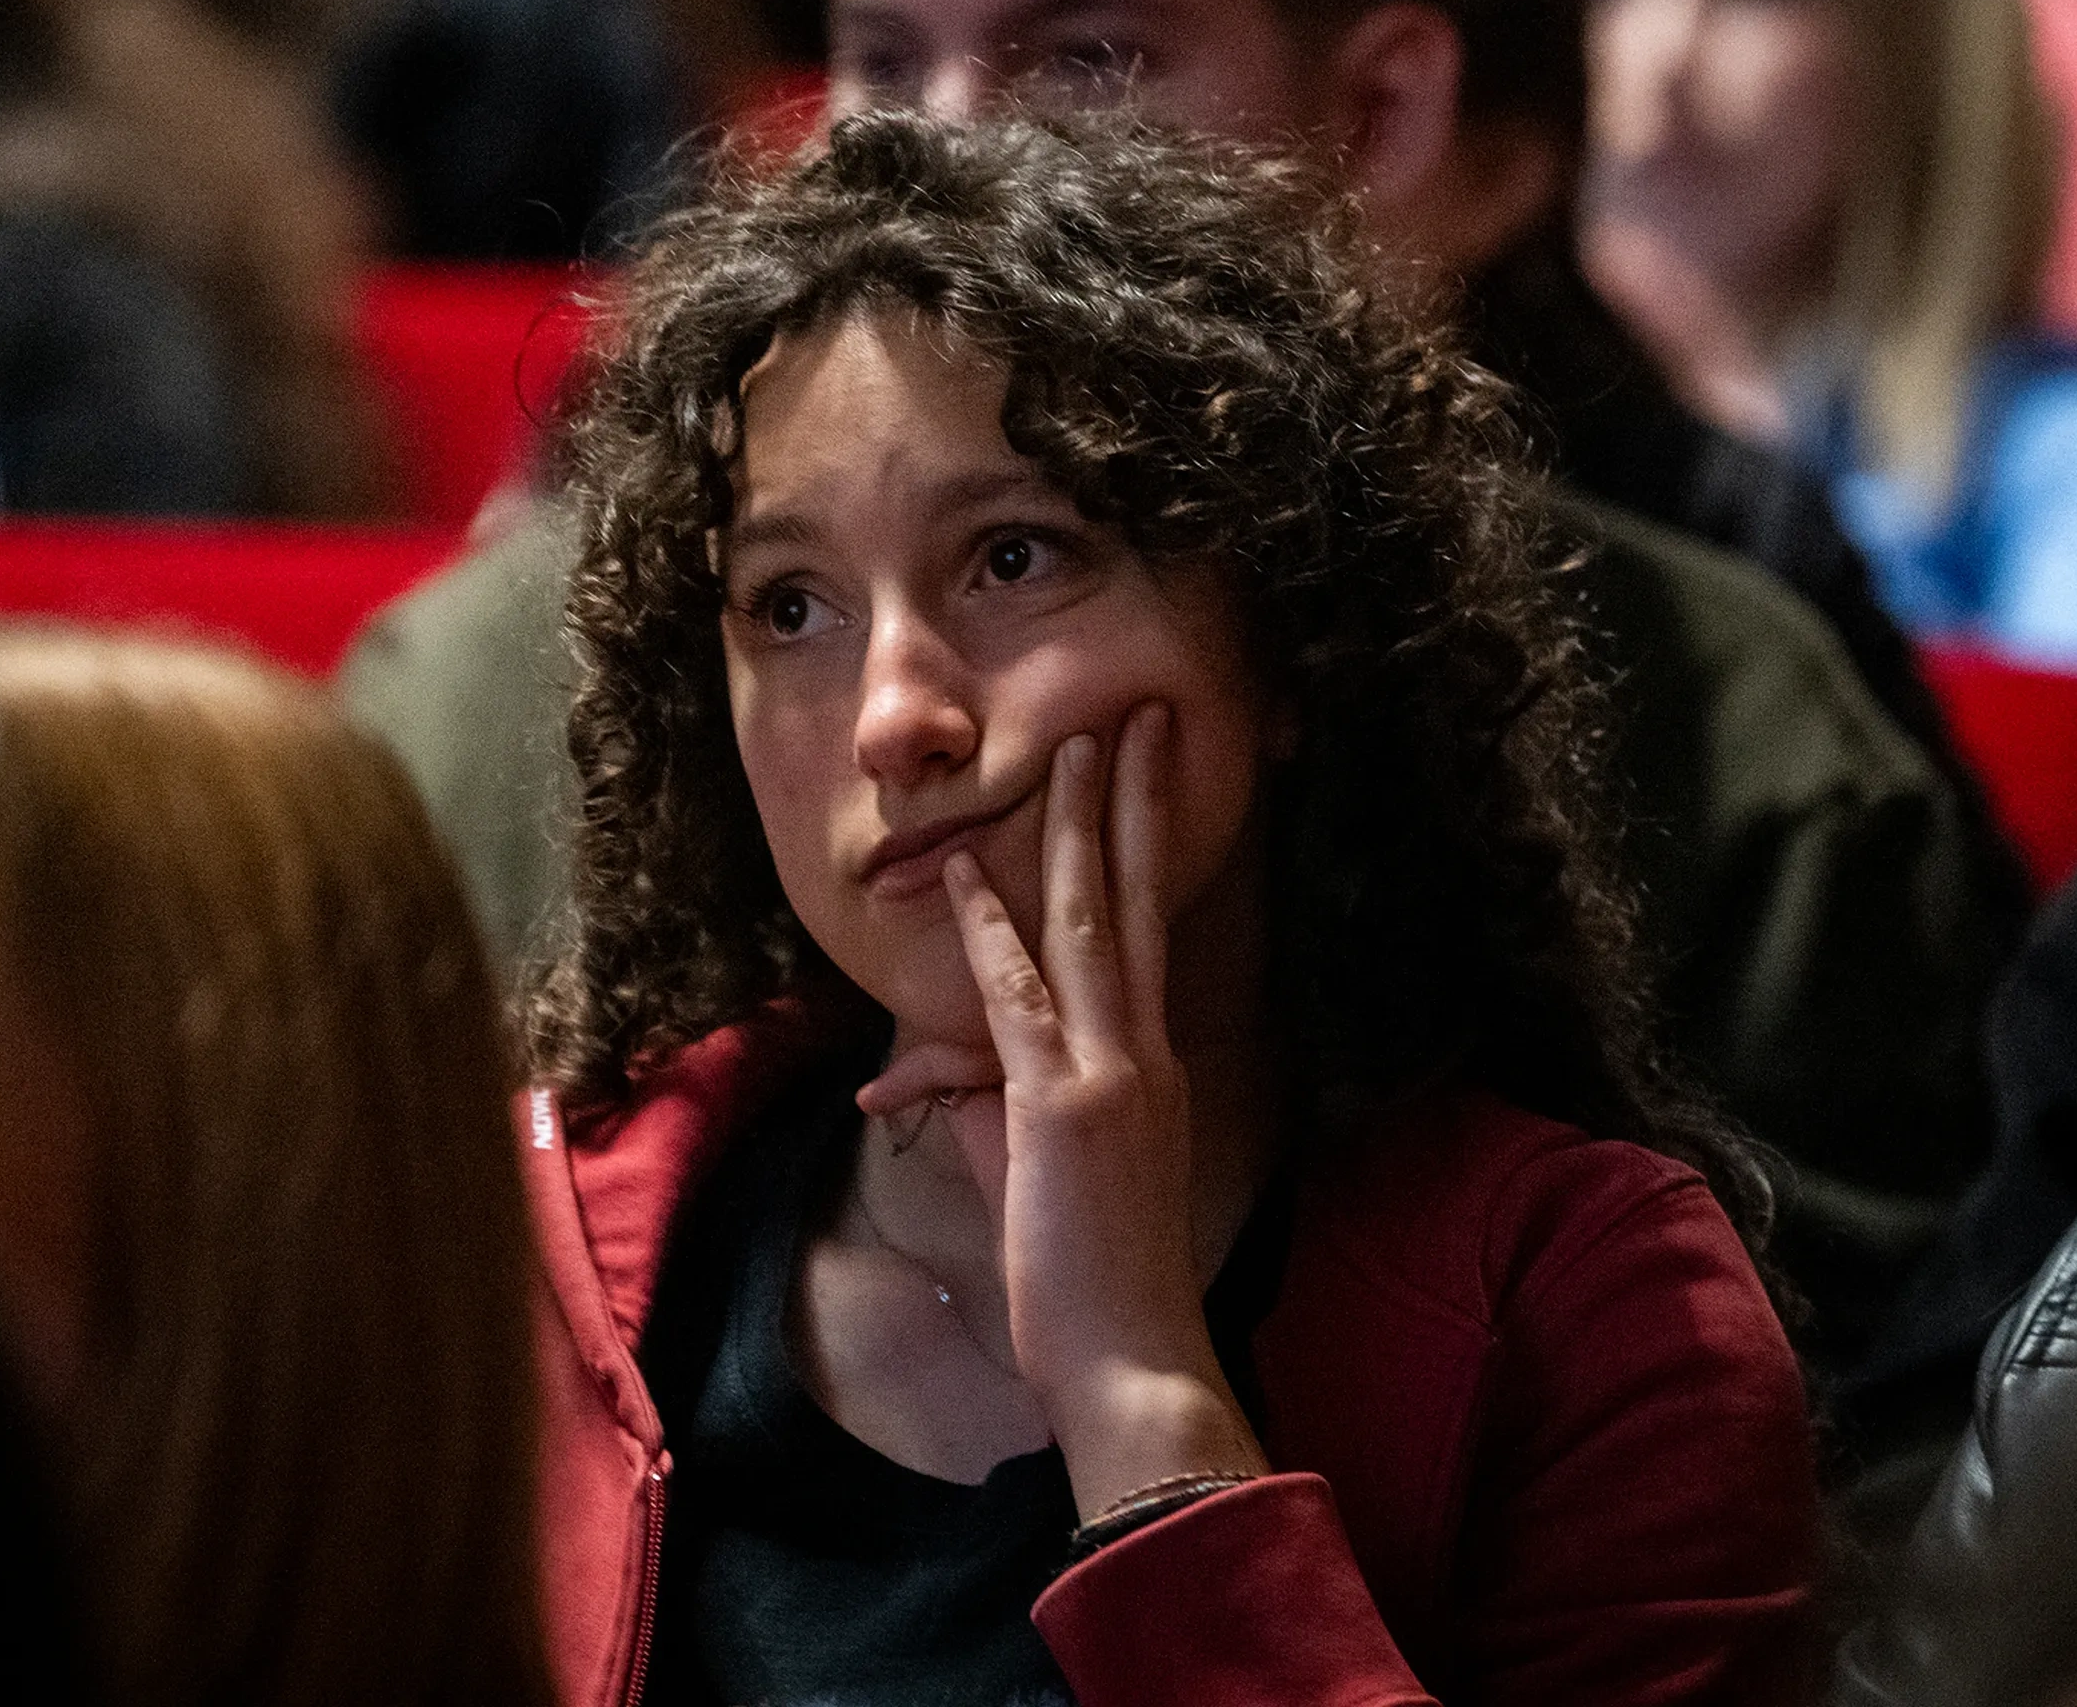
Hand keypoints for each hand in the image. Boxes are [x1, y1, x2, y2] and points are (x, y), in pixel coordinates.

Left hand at [862, 704, 1268, 1519]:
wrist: (1133, 1359)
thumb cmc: (1092, 1280)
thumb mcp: (1034, 1177)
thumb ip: (985, 1111)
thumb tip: (928, 1076)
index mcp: (1149, 1063)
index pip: (1144, 932)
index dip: (1141, 853)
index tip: (1142, 780)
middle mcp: (1143, 1052)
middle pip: (1136, 902)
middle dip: (1136, 805)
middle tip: (1139, 717)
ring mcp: (1110, 1074)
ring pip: (1092, 927)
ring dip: (1081, 832)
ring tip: (1083, 748)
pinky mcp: (1065, 1112)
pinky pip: (1021, 1005)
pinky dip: (989, 938)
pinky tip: (966, 875)